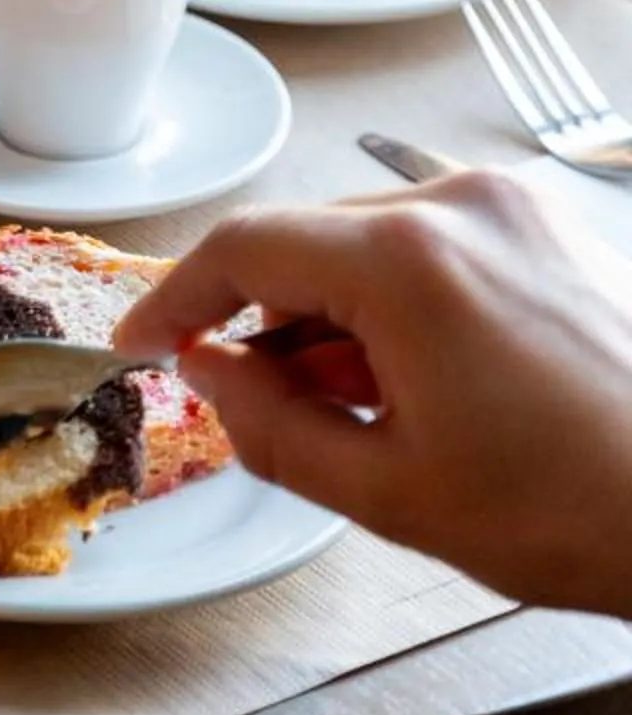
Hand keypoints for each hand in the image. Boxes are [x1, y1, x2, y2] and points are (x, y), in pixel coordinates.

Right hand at [116, 170, 631, 615]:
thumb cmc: (573, 510)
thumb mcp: (389, 491)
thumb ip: (269, 425)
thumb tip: (208, 373)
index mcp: (407, 258)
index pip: (245, 246)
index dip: (176, 298)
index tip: (142, 345)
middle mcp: (459, 204)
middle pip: (308, 238)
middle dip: (266, 320)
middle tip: (258, 408)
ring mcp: (513, 208)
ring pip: (368, 240)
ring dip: (336, 314)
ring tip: (364, 411)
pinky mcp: (549, 228)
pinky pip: (435, 244)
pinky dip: (399, 301)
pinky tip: (421, 384)